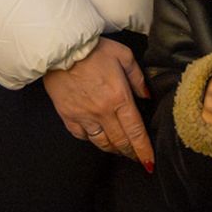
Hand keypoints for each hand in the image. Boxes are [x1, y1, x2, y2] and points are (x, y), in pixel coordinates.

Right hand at [43, 38, 153, 170]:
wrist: (62, 49)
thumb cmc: (94, 49)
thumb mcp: (124, 56)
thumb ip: (138, 78)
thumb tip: (146, 96)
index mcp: (119, 98)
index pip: (135, 131)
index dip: (143, 150)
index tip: (149, 162)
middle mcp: (102, 112)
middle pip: (120, 141)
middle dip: (131, 153)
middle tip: (138, 159)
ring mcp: (83, 116)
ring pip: (101, 142)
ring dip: (113, 150)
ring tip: (121, 151)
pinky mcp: (68, 116)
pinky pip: (82, 136)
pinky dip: (91, 140)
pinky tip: (97, 139)